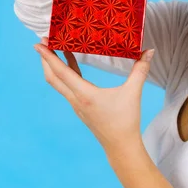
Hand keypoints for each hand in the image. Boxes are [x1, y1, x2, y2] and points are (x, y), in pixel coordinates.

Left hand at [34, 37, 153, 151]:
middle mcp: (76, 99)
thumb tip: (149, 50)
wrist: (121, 146)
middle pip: (52, 77)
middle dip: (45, 59)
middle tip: (42, 42)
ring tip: (54, 49)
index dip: (49, 57)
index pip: (61, 72)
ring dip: (53, 66)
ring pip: (58, 83)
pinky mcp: (81, 108)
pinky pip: (68, 87)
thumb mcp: (133, 92)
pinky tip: (71, 64)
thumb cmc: (126, 120)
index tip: (38, 44)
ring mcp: (76, 105)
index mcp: (85, 94)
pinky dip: (65, 73)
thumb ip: (141, 69)